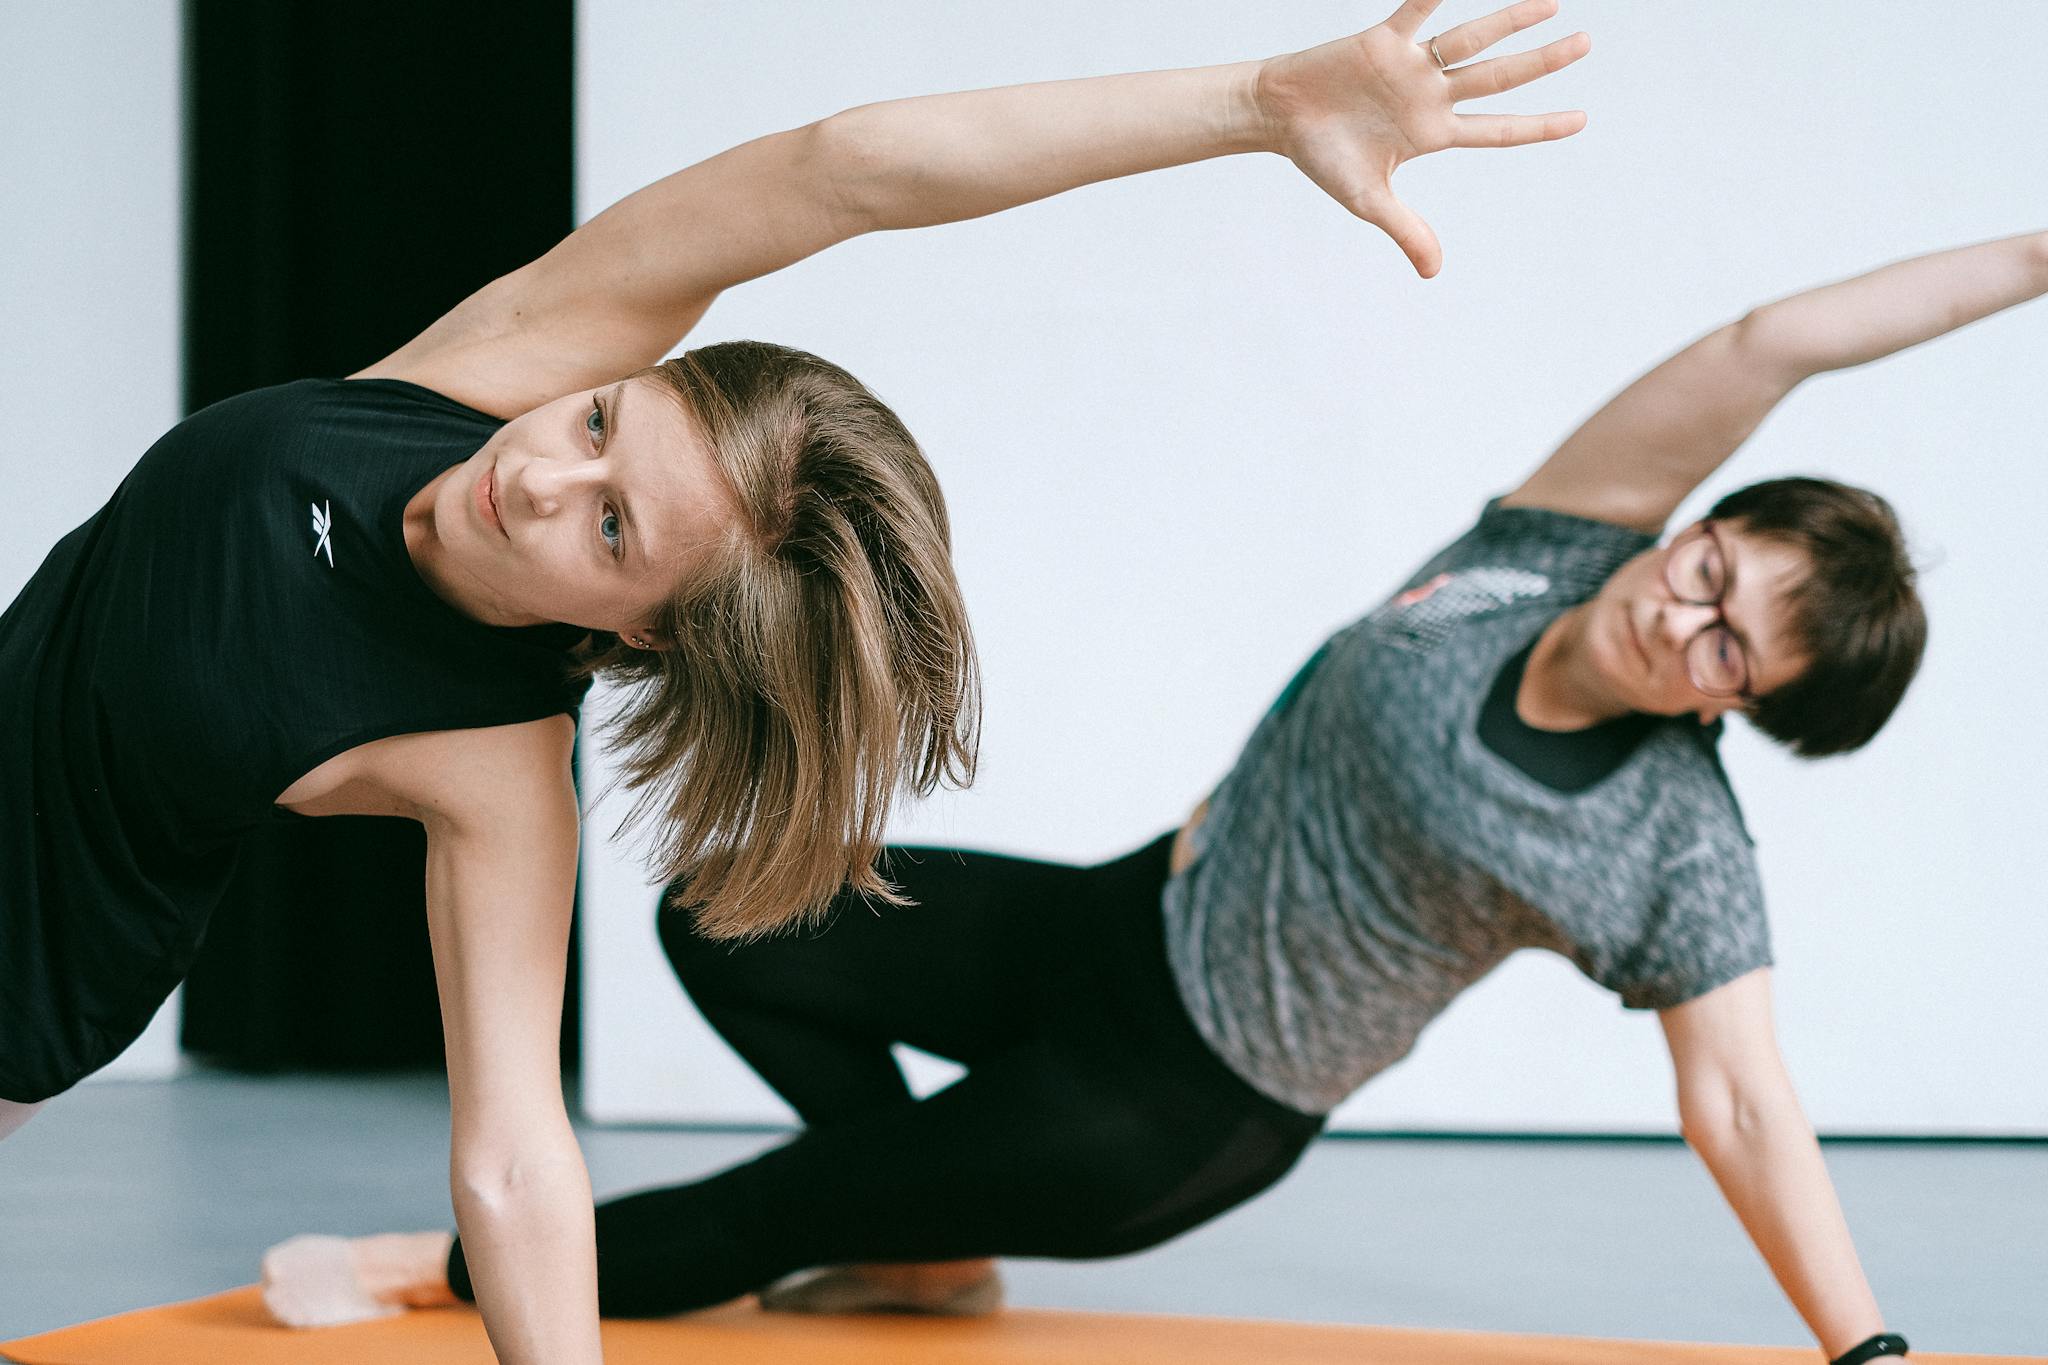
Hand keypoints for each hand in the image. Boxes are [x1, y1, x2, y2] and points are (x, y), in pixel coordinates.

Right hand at [1255, 0, 1588, 276]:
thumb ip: (1406, 229)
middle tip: (1587, 45)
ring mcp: (1411, 66)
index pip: (1497, 129)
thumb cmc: (1322, 156)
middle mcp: (1431, 95)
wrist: (1279, 117)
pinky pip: (1416, 10)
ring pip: (1471, 40)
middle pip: (1498, 79)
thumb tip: (1434, 273)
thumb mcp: (1368, 200)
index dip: (1538, 126)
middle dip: (1542, 63)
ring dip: (1510, 22)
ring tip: (1552, 5)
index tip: (1581, 120)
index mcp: (1433, 133)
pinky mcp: (1383, 41)